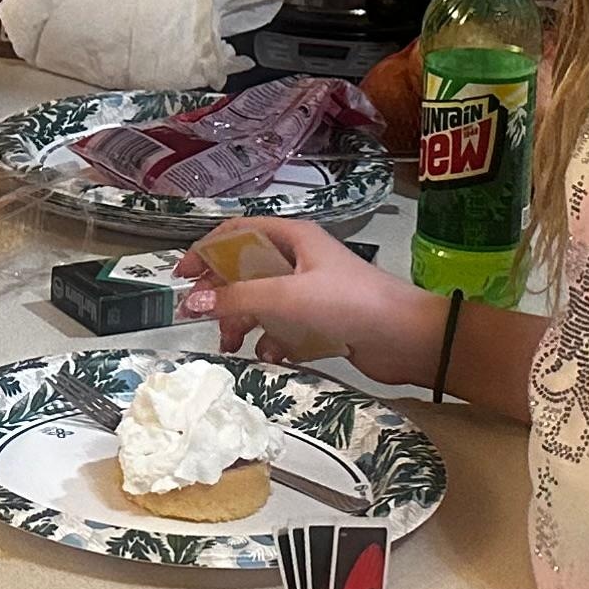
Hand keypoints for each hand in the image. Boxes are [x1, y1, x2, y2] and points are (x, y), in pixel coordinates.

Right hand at [190, 215, 440, 379]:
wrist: (407, 338)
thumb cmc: (349, 304)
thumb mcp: (287, 297)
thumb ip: (236, 299)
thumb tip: (190, 302)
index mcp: (293, 238)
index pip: (237, 232)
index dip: (205, 250)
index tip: (181, 275)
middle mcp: (299, 259)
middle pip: (245, 270)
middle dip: (222, 295)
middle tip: (201, 318)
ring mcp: (310, 291)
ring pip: (261, 302)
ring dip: (243, 323)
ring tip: (232, 345)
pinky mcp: (320, 320)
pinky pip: (282, 327)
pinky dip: (271, 341)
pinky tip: (272, 356)